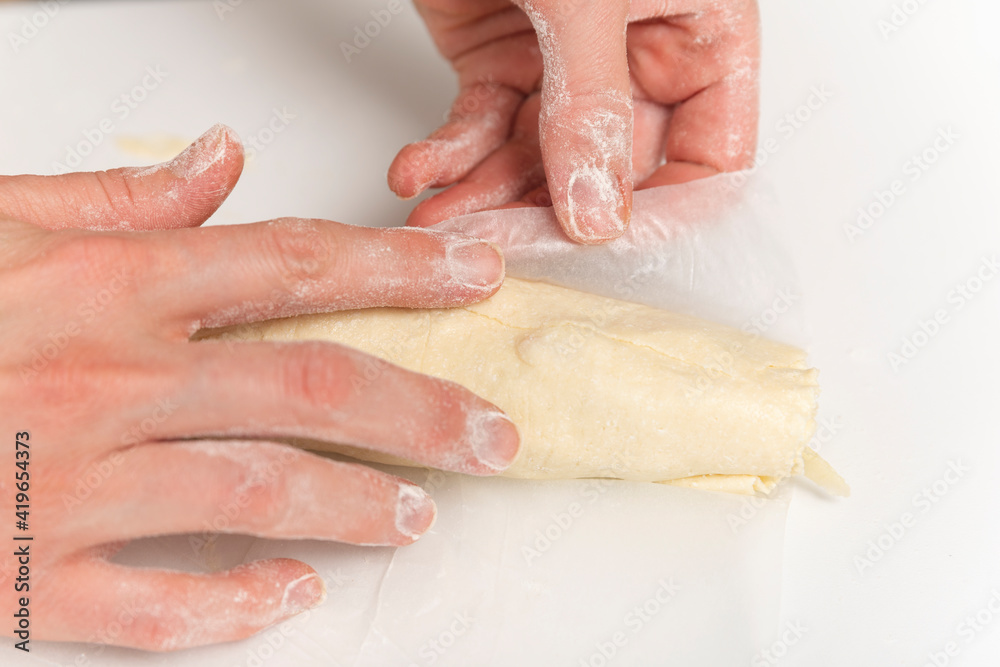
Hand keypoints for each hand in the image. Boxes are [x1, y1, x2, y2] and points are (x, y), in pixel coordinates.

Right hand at [0, 125, 518, 650]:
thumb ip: (115, 199)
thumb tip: (219, 160)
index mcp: (107, 287)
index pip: (292, 264)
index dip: (399, 269)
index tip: (476, 277)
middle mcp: (109, 379)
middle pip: (308, 387)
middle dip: (420, 408)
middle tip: (495, 433)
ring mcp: (73, 482)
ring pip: (257, 493)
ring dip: (355, 507)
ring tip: (423, 515)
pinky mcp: (29, 574)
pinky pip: (153, 605)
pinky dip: (233, 607)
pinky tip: (293, 597)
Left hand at [388, 0, 759, 243]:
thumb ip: (594, 105)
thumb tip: (598, 213)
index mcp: (700, 30)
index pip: (712, 155)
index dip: (667, 214)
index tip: (609, 250)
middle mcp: (637, 55)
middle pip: (612, 173)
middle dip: (551, 212)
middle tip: (502, 243)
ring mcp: (565, 63)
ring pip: (536, 163)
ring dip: (485, 193)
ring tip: (442, 216)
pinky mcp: (498, 58)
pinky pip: (480, 128)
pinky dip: (446, 154)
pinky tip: (418, 172)